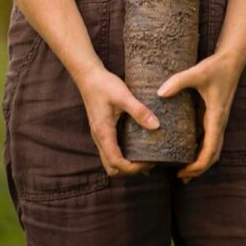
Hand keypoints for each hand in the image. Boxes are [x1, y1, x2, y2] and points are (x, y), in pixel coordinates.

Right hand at [76, 62, 159, 177]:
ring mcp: (100, 135)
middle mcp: (99, 138)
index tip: (150, 162)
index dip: (133, 168)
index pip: (116, 162)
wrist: (88, 75)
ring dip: (127, 164)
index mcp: (104, 133)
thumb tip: (157, 126)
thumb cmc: (104, 85)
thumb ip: (139, 111)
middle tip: (149, 162)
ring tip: (146, 158)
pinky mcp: (103, 130)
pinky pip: (112, 150)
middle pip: (112, 168)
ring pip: (110, 161)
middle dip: (130, 170)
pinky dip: (124, 155)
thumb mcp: (123, 96)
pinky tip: (138, 147)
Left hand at [157, 50, 241, 181]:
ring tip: (185, 171)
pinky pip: (210, 137)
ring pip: (213, 147)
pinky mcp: (214, 114)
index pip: (211, 148)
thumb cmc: (217, 67)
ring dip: (202, 161)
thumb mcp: (197, 72)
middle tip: (181, 176)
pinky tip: (189, 150)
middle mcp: (219, 121)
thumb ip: (179, 81)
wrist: (232, 60)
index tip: (186, 172)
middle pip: (213, 153)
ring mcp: (218, 119)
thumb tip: (160, 93)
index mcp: (216, 116)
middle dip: (199, 168)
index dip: (200, 164)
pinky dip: (201, 149)